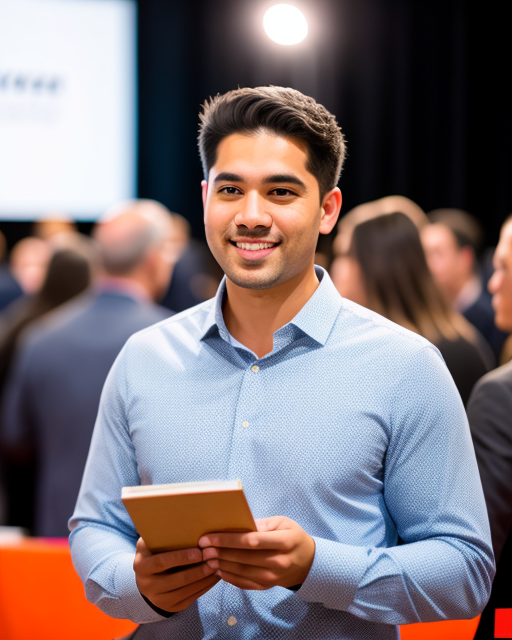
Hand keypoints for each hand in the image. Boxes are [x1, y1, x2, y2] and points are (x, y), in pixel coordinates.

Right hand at [134, 538, 219, 612]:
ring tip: (218, 566)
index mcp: (141, 566)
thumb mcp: (150, 542)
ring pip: (187, 591)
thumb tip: (183, 518)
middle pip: (178, 579)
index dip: (181, 557)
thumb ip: (160, 533)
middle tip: (214, 559)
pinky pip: (192, 599)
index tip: (199, 552)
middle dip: (198, 570)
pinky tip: (215, 576)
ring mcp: (159, 600)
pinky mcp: (172, 608)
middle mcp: (147, 586)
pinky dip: (205, 587)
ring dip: (205, 578)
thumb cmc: (153, 551)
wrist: (147, 578)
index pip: (162, 562)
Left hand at [198, 516, 314, 590]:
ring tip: (206, 558)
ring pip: (242, 572)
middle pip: (244, 557)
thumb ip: (262, 524)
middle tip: (202, 548)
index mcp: (285, 541)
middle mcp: (279, 561)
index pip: (252, 541)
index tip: (209, 537)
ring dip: (221, 565)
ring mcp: (273, 577)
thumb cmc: (292, 536)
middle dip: (220, 552)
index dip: (229, 539)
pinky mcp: (266, 587)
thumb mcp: (283, 522)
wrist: (307, 562)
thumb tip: (239, 524)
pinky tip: (217, 569)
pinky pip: (244, 583)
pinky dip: (228, 577)